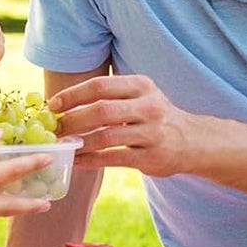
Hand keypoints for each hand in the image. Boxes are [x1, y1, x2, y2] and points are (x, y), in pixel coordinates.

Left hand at [47, 73, 191, 176]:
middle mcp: (149, 107)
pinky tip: (77, 160)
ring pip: (106, 137)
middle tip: (55, 129)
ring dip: (79, 143)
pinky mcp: (151, 157)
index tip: (53, 105)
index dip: (72, 95)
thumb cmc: (154, 116)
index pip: (100, 86)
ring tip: (63, 146)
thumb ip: (109, 96)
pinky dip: (91, 160)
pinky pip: (113, 159)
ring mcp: (152, 133)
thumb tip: (63, 103)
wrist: (193, 141)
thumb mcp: (140, 96)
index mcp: (142, 86)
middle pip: (101, 110)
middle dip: (73, 120)